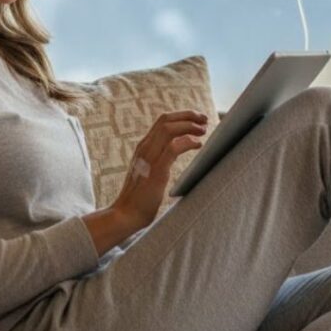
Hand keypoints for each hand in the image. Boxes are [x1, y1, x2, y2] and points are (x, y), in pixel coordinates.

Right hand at [112, 110, 208, 228]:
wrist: (126, 215)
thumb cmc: (140, 197)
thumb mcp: (148, 171)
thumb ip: (157, 159)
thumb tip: (174, 152)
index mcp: (143, 146)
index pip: (162, 121)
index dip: (181, 116)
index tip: (196, 119)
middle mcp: (145, 147)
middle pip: (166, 119)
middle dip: (188, 115)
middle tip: (204, 119)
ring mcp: (149, 157)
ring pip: (169, 129)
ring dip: (189, 126)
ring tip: (203, 130)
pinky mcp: (156, 170)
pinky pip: (173, 148)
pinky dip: (187, 142)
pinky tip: (198, 144)